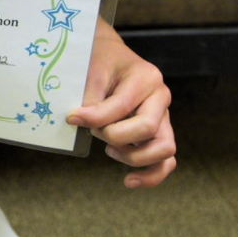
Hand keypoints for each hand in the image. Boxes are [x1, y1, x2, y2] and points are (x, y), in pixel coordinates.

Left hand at [66, 19, 176, 188]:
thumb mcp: (91, 71)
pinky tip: (129, 181)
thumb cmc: (98, 61)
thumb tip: (80, 123)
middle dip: (114, 135)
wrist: (109, 55)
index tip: (72, 118)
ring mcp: (164, 117)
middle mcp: (160, 97)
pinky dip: (151, 175)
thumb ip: (90, 98)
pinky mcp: (159, 133)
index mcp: (146, 77)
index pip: (121, 106)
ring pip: (164, 149)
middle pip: (147, 128)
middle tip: (94, 131)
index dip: (94, 117)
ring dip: (133, 156)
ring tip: (109, 150)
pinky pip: (165, 161)